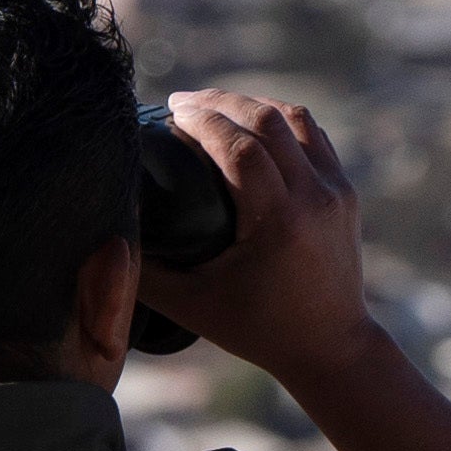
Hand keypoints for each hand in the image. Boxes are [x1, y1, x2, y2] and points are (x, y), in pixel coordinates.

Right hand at [141, 89, 380, 386]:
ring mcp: (337, 192)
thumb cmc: (256, 330)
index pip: (240, 145)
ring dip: (252, 104)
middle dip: (221, 103)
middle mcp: (315, 198)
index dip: (202, 119)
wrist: (330, 347)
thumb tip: (105, 227)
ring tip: (212, 106)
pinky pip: (314, 136)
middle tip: (179, 102)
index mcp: (279, 221)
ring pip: (296, 120)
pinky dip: (280, 121)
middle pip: (268, 121)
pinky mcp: (346, 193)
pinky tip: (250, 123)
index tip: (168, 110)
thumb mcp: (191, 305)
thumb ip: (143, 268)